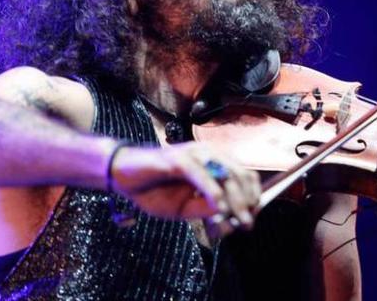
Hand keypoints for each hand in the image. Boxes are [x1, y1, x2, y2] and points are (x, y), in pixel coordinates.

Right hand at [109, 141, 260, 226]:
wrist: (123, 176)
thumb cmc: (153, 190)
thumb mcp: (183, 208)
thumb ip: (205, 208)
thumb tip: (229, 213)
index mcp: (213, 162)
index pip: (244, 174)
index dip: (253, 195)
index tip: (252, 217)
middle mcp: (208, 154)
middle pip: (240, 175)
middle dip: (247, 201)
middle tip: (247, 223)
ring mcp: (194, 154)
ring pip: (226, 174)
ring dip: (235, 199)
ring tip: (238, 219)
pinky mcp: (178, 159)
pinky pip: (202, 175)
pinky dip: (213, 192)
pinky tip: (218, 208)